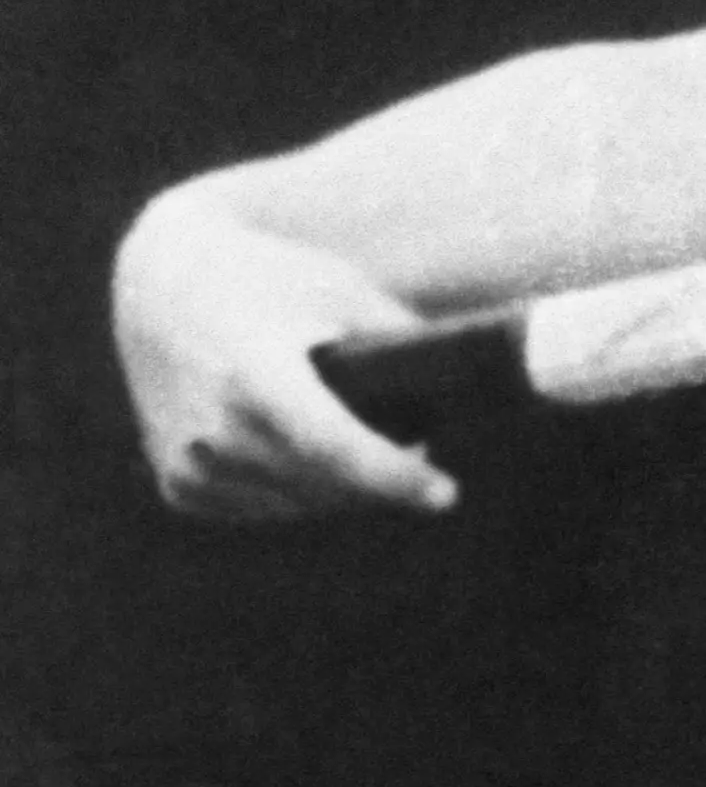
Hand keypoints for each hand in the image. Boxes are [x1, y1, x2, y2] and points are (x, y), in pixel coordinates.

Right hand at [111, 195, 459, 523]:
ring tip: (359, 442)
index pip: (332, 448)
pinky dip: (291, 489)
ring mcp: (190, 465)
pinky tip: (298, 454)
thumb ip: (396, 338)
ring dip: (339, 487)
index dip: (393, 477)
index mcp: (250, 377)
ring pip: (299, 503)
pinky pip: (261, 506)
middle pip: (327, 485)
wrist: (162, 286)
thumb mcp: (338, 289)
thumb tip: (461, 389)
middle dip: (381, 477)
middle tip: (418, 448)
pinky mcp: (178, 484)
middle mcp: (212, 431)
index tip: (446, 493)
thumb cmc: (267, 280)